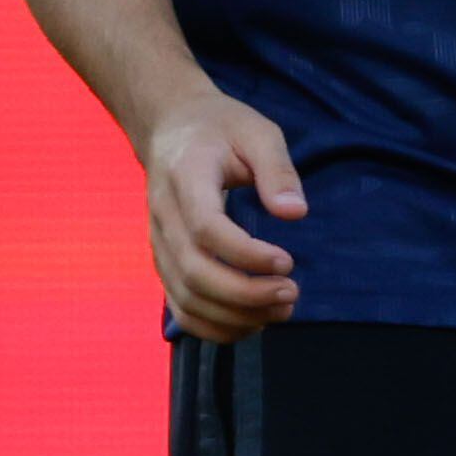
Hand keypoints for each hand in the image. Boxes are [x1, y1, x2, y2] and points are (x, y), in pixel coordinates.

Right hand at [144, 89, 305, 342]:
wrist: (172, 128)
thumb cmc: (220, 128)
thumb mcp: (257, 132)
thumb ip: (277, 169)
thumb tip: (296, 213)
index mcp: (185, 178)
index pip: (206, 229)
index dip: (246, 254)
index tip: (287, 261)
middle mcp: (164, 216)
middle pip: (193, 272)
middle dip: (244, 294)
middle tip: (291, 293)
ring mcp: (159, 243)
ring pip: (185, 297)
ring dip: (233, 316)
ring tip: (281, 310)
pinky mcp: (164, 262)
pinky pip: (180, 306)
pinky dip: (213, 326)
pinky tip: (252, 323)